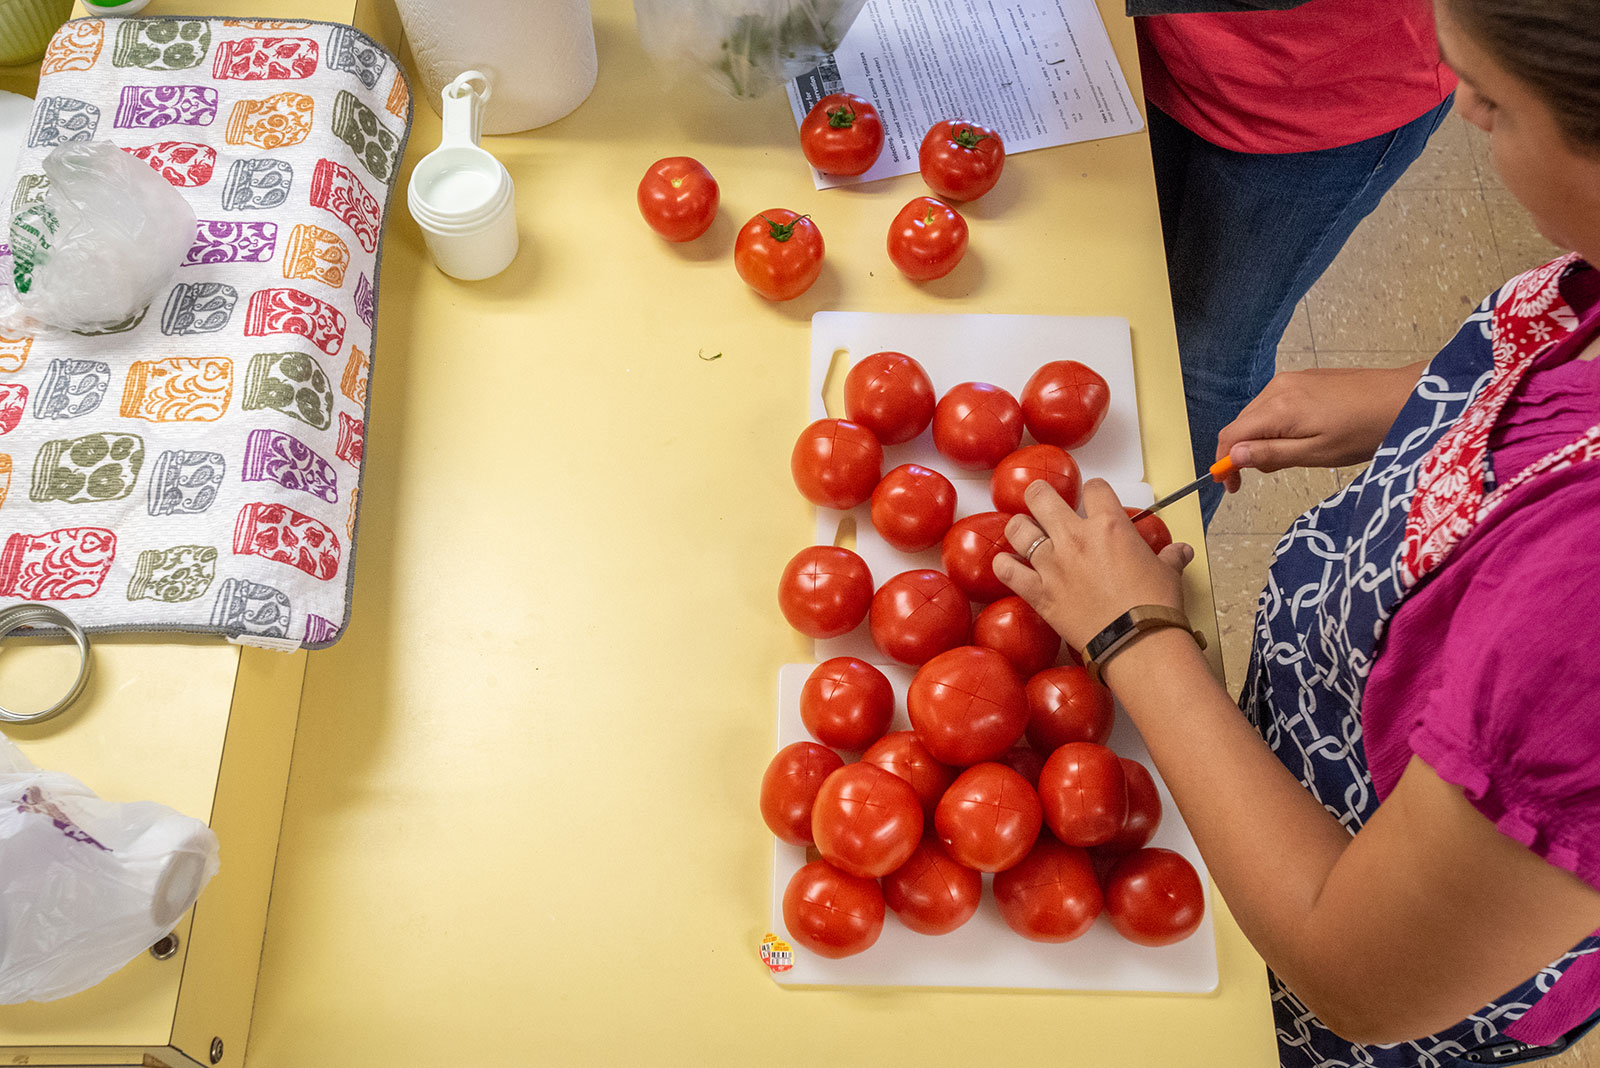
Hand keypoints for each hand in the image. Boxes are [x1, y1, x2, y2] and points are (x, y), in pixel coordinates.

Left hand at [992, 479, 1193, 651]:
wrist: (1137, 642)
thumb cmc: (1155, 606)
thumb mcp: (1168, 574)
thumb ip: (1169, 557)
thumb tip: (1181, 551)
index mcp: (1109, 525)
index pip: (1094, 488)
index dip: (1094, 492)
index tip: (1093, 501)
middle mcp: (1075, 538)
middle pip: (1040, 496)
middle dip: (1040, 495)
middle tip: (1043, 503)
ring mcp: (1052, 564)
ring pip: (1018, 529)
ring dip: (1020, 527)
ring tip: (1025, 532)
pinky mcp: (1038, 592)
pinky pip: (1007, 571)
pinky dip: (1004, 566)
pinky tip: (1008, 564)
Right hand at [1215, 363, 1427, 491]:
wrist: (1403, 397)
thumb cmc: (1365, 430)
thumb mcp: (1316, 454)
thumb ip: (1271, 454)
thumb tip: (1232, 457)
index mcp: (1278, 408)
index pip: (1230, 435)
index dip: (1224, 463)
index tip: (1232, 485)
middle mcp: (1277, 387)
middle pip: (1241, 424)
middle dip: (1243, 452)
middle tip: (1266, 474)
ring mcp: (1291, 379)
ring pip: (1257, 414)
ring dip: (1260, 437)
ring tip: (1290, 455)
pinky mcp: (1305, 377)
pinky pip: (1275, 403)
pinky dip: (1275, 423)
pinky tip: (1300, 435)